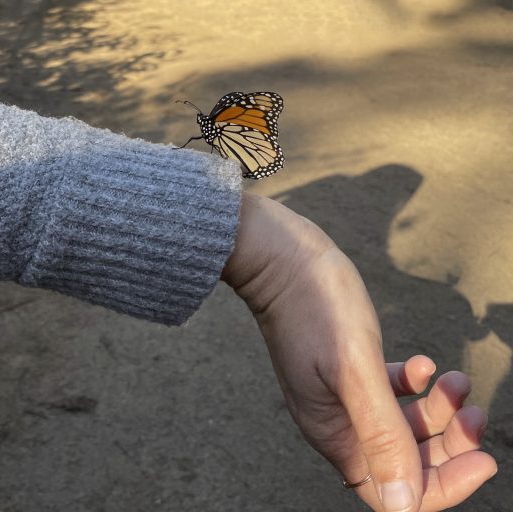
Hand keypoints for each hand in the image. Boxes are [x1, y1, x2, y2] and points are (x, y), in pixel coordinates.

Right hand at [221, 192, 496, 510]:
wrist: (282, 259)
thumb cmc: (314, 308)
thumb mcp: (356, 370)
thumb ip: (381, 434)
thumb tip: (404, 504)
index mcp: (334, 435)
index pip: (394, 493)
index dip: (442, 485)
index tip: (482, 457)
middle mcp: (337, 425)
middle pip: (404, 462)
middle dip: (448, 445)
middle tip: (476, 413)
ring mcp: (342, 397)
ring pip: (402, 427)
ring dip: (438, 411)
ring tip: (455, 378)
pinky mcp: (348, 371)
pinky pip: (391, 395)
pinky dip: (416, 386)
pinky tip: (425, 365)